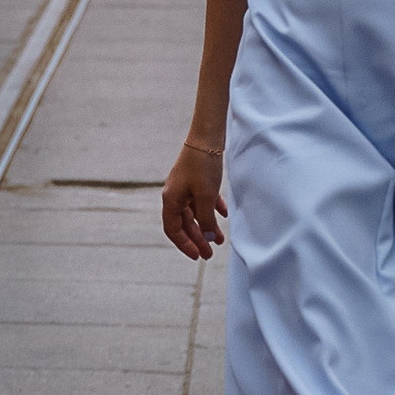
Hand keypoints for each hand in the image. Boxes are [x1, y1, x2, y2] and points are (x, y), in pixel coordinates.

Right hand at [162, 135, 226, 260]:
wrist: (207, 137)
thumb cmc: (202, 166)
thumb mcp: (205, 197)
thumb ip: (205, 220)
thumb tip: (206, 239)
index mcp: (171, 200)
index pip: (173, 230)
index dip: (184, 245)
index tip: (197, 256)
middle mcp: (175, 195)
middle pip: (184, 224)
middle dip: (197, 239)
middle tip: (209, 254)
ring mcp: (185, 187)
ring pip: (194, 213)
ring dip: (206, 227)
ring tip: (219, 239)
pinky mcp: (195, 180)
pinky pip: (202, 200)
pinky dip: (212, 209)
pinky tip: (223, 214)